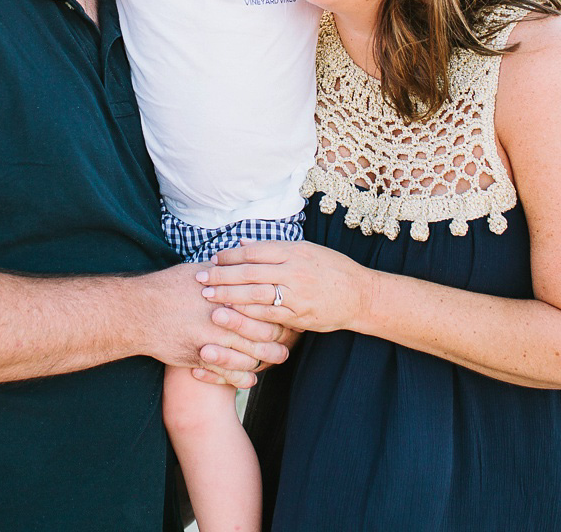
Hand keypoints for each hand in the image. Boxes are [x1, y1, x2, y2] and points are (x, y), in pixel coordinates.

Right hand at [142, 263, 289, 389]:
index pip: (261, 304)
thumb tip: (241, 257)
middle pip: (261, 332)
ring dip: (266, 359)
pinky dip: (242, 377)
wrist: (137, 311)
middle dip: (279, 339)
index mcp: (224, 294)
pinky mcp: (199, 358)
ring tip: (277, 359)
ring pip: (249, 354)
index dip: (277, 311)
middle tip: (290, 343)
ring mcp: (210, 339)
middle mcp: (220, 317)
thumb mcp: (197, 271)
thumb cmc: (168, 287)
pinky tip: (251, 377)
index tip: (287, 313)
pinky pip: (227, 373)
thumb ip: (223, 270)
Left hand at [196, 240, 371, 333]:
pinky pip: (267, 315)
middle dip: (221, 275)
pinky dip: (246, 314)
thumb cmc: (332, 269)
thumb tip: (242, 244)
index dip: (230, 255)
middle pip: (249, 272)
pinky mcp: (298, 315)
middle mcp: (294, 270)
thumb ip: (273, 248)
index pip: (254, 251)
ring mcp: (296, 294)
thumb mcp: (306, 250)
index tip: (213, 258)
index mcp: (295, 251)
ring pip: (255, 294)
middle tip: (200, 278)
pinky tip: (230, 313)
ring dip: (228, 295)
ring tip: (208, 296)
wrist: (360, 295)